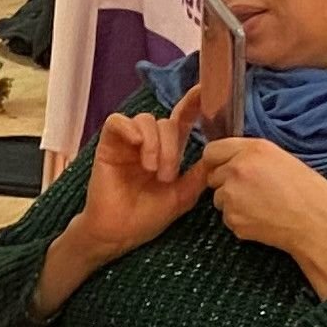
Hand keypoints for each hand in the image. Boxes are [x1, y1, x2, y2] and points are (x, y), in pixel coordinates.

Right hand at [72, 95, 212, 259]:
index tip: (204, 92)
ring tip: (151, 170)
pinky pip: (117, 122)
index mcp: (167, 152)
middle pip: (165, 122)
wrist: (118, 234)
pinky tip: (136, 146)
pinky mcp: (108, 145)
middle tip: (166, 176)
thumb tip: (219, 155)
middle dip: (170, 147)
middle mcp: (148, 143)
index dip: (192, 104)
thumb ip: (198, 174)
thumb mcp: (182, 196)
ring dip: (154, 143)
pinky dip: (129, 129)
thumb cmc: (147, 217)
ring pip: (145, 120)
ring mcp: (127, 144)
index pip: (181, 120)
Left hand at [198, 136, 326, 296]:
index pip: (212, 150)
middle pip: (212, 175)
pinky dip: (240, 220)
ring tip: (261, 206)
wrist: (317, 224)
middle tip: (252, 191)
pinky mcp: (232, 218)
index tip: (222, 167)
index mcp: (254, 150)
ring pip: (219, 198)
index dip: (216, 161)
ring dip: (232, 203)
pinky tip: (262, 219)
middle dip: (225, 183)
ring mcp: (232, 195)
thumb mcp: (283, 160)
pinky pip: (228, 218)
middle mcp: (238, 168)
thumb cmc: (310, 193)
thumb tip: (234, 161)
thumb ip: (253, 157)